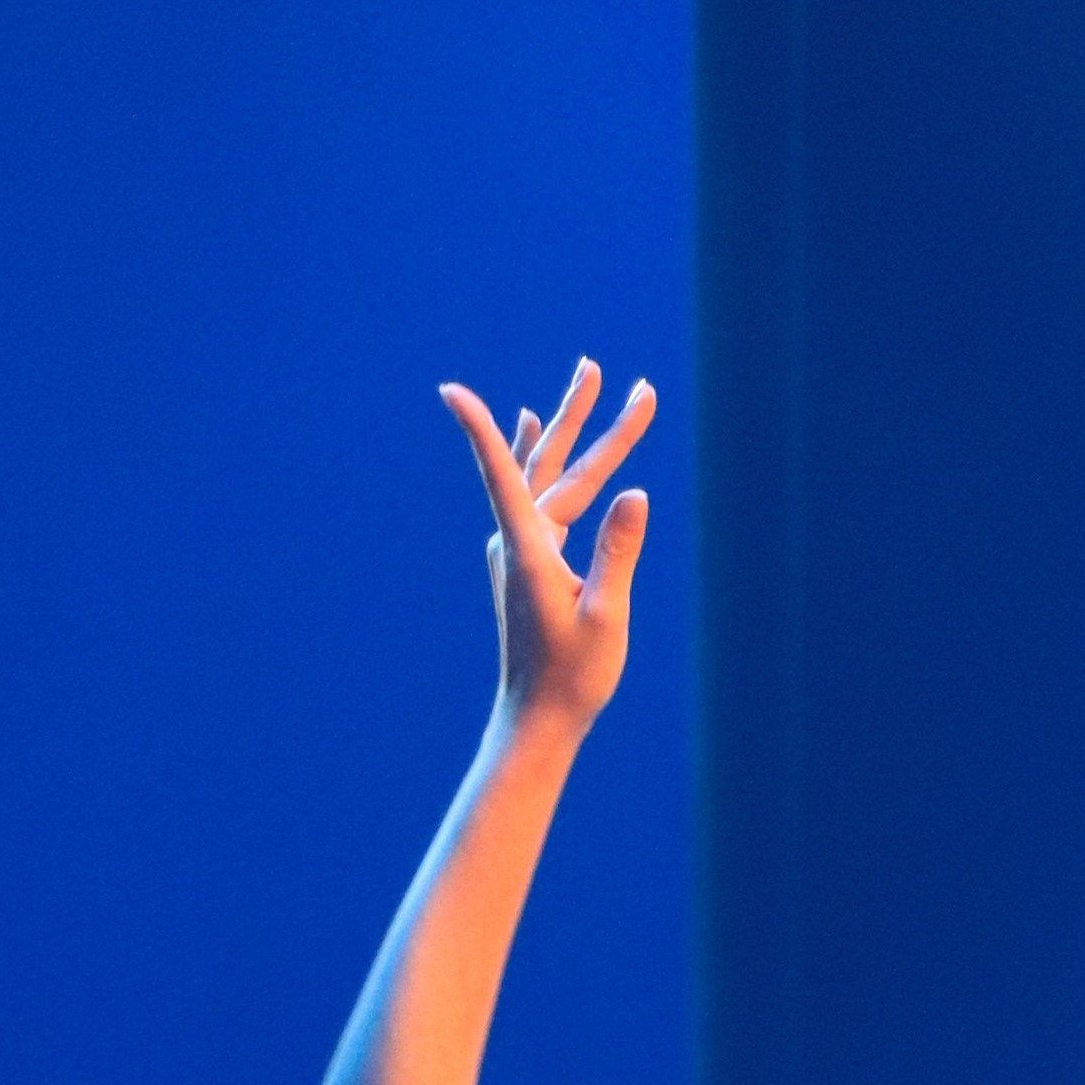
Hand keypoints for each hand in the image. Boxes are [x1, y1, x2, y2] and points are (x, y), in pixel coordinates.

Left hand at [444, 358, 652, 735]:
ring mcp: (518, 547)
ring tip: (587, 381)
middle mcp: (516, 540)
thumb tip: (634, 494)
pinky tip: (535, 430)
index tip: (450, 391)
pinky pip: (532, 493)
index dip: (480, 432)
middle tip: (596, 366)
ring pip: (545, 474)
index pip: (502, 476)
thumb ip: (618, 553)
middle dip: (580, 415)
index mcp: (529, 551)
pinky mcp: (525, 558)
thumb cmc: (573, 677)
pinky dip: (537, 457)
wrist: (539, 718)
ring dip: (568, 430)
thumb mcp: (606, 618)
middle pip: (547, 463)